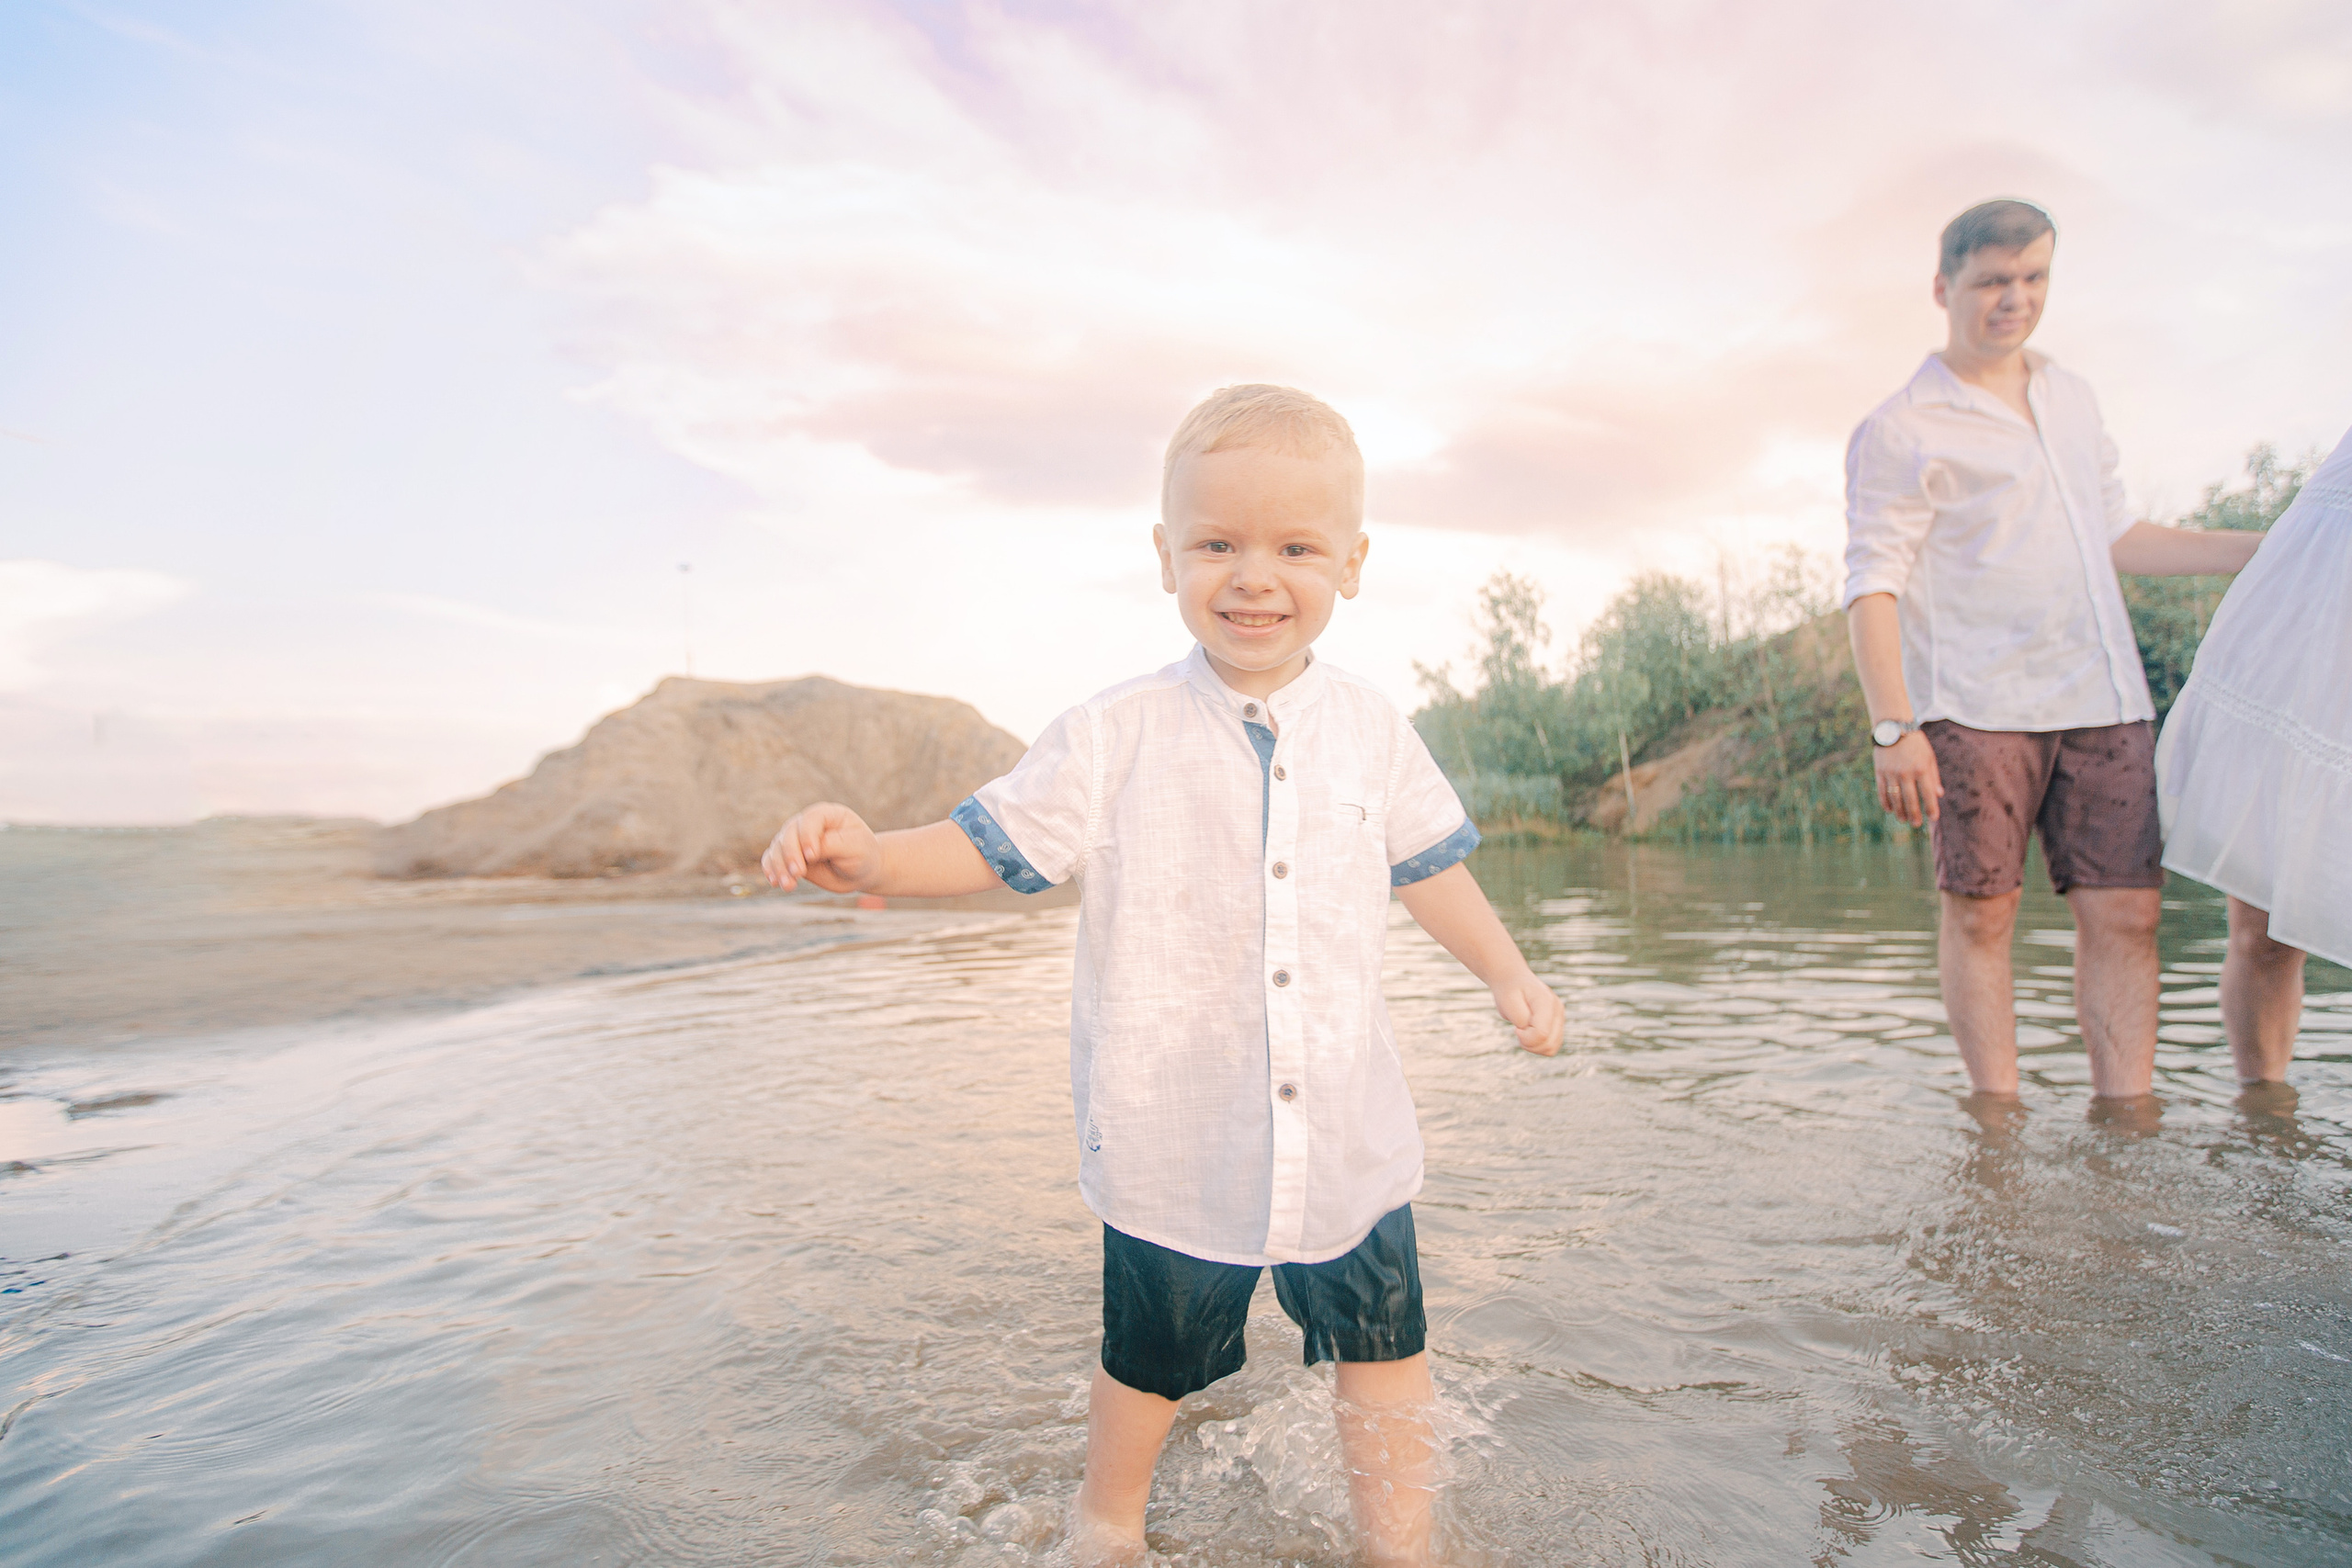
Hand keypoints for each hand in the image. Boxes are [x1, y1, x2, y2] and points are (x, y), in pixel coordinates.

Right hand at [760, 802, 881, 892]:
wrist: (860, 871)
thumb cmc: (862, 855)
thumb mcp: (855, 848)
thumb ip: (831, 845)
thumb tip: (806, 852)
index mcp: (827, 814)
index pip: (811, 819)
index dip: (808, 836)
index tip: (812, 856)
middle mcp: (807, 823)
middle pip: (789, 833)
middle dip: (791, 854)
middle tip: (798, 874)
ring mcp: (796, 839)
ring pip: (778, 847)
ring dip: (779, 866)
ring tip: (788, 886)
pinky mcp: (789, 856)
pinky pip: (772, 859)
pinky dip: (770, 869)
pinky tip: (774, 881)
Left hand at [1492, 972, 1563, 1056]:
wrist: (1514, 980)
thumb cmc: (1509, 991)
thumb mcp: (1508, 1001)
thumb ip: (1521, 1019)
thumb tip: (1531, 1033)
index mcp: (1546, 1001)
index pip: (1542, 1033)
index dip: (1525, 1038)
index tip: (1516, 1028)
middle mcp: (1558, 1010)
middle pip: (1549, 1044)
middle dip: (1529, 1044)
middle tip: (1518, 1031)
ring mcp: (1560, 1018)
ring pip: (1551, 1048)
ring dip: (1533, 1047)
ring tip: (1523, 1033)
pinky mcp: (1557, 1025)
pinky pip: (1551, 1047)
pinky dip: (1538, 1046)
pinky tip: (1528, 1035)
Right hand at [1873, 730, 1941, 825]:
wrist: (1893, 728)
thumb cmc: (1915, 743)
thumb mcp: (1929, 757)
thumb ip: (1934, 776)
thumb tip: (1939, 795)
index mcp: (1922, 769)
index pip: (1928, 794)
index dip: (1931, 808)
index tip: (1933, 818)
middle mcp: (1906, 773)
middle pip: (1911, 800)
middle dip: (1914, 814)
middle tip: (1916, 824)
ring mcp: (1892, 773)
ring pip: (1895, 798)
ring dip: (1899, 811)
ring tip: (1903, 819)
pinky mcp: (1880, 772)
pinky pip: (1882, 791)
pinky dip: (1886, 802)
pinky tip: (1890, 810)